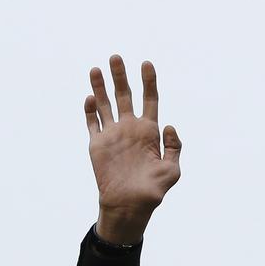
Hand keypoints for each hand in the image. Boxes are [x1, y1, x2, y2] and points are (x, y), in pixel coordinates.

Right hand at [85, 56, 180, 244]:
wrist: (128, 207)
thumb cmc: (152, 193)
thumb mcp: (172, 171)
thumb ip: (174, 147)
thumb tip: (168, 124)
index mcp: (149, 131)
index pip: (149, 99)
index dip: (148, 81)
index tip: (147, 64)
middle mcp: (130, 129)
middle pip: (125, 95)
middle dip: (120, 76)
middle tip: (116, 58)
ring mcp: (113, 136)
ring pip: (105, 105)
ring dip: (100, 87)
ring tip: (96, 69)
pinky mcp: (98, 145)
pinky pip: (92, 124)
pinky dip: (90, 111)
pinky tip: (89, 98)